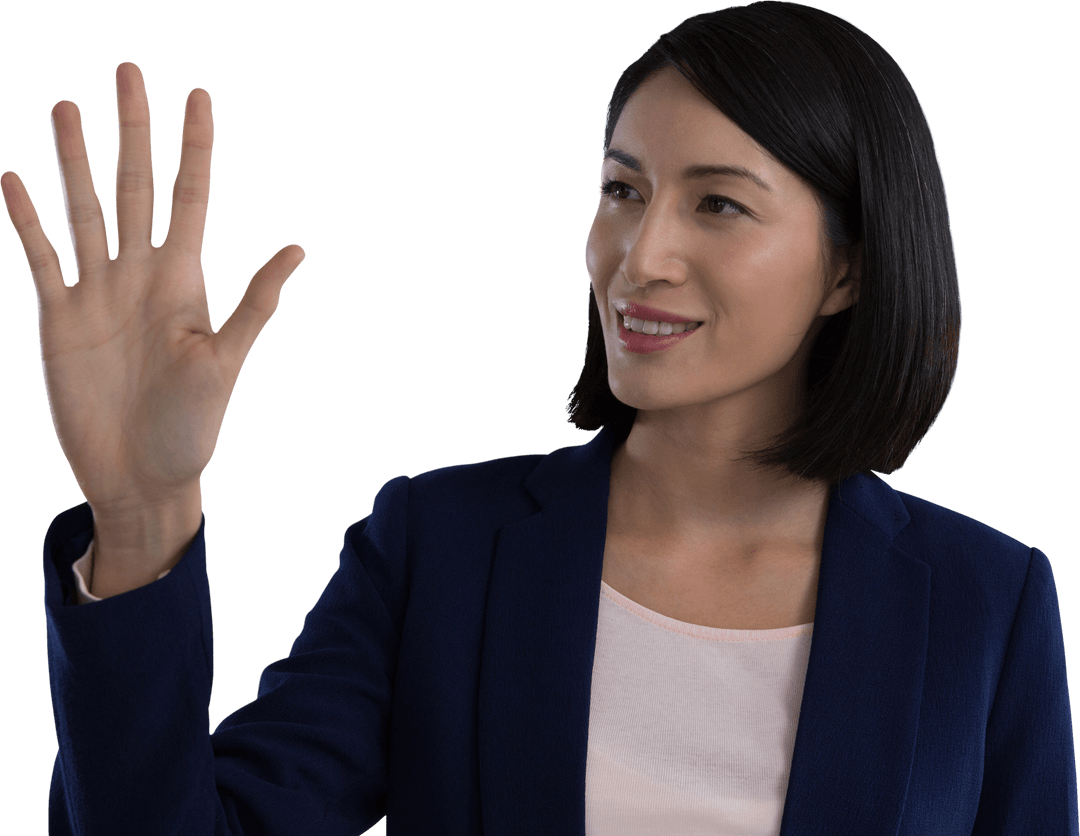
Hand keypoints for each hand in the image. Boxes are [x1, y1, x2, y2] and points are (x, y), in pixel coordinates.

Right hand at [2, 62, 303, 515]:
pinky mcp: (58, 318)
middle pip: (134, 185)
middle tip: (128, 71)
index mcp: (184, 280)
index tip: (198, 95)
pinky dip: (26, 219)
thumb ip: (253, 304)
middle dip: (132, 129)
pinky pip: (40, 256)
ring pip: (83, 208)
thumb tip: (298, 249)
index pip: (189, 196)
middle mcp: (140, 275)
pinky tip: (14, 178)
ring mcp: (96, 293)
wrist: (140, 475)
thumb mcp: (225, 362)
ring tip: (65, 106)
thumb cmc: (192, 428)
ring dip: (73, 158)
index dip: (193, 146)